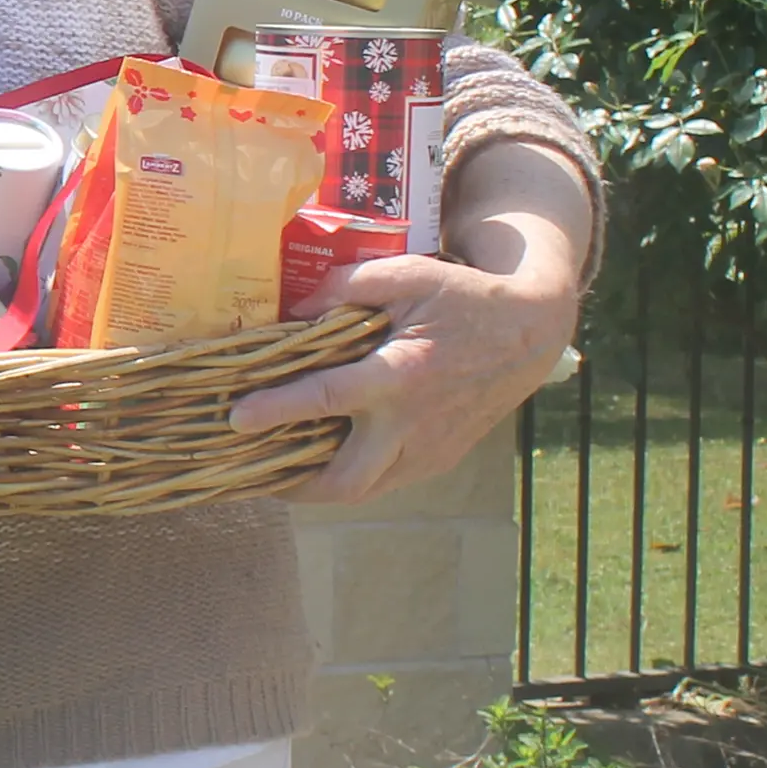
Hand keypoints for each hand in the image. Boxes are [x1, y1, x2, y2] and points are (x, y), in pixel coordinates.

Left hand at [226, 252, 578, 501]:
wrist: (530, 332)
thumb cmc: (463, 297)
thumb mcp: (407, 275)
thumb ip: (346, 285)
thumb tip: (294, 308)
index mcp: (401, 375)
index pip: (327, 400)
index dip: (276, 410)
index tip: (236, 418)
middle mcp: (412, 424)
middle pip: (343, 481)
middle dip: (290, 486)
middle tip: (249, 468)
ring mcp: (428, 450)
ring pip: (363, 492)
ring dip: (314, 488)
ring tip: (273, 470)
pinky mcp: (438, 460)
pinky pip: (383, 481)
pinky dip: (347, 477)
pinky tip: (319, 459)